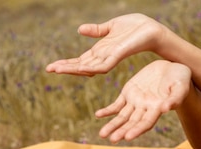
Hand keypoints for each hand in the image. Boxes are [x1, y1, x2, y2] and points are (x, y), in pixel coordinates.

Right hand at [46, 14, 165, 75]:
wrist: (151, 29)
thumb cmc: (134, 27)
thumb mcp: (110, 27)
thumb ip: (96, 30)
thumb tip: (80, 29)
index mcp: (101, 51)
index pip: (80, 60)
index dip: (66, 63)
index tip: (51, 66)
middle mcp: (104, 57)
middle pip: (81, 65)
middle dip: (65, 67)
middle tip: (49, 70)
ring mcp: (111, 58)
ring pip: (89, 67)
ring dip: (73, 68)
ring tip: (58, 69)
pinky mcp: (118, 56)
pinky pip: (104, 65)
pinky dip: (92, 67)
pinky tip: (81, 68)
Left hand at [96, 60, 191, 141]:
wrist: (172, 69)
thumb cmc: (181, 79)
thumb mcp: (181, 86)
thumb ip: (175, 98)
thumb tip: (166, 108)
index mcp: (158, 109)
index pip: (146, 123)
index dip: (137, 130)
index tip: (128, 137)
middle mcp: (145, 109)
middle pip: (132, 123)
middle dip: (121, 131)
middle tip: (112, 139)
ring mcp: (136, 102)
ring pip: (122, 116)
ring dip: (112, 125)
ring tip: (102, 134)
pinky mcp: (129, 93)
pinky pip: (117, 104)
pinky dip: (108, 110)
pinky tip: (98, 115)